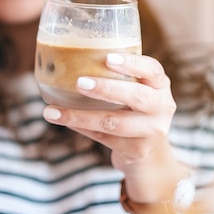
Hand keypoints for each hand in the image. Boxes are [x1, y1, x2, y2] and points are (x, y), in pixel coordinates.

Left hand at [43, 52, 183, 201]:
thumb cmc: (134, 111)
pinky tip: (61, 119)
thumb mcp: (135, 90)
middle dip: (107, 89)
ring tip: (52, 110)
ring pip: (114, 122)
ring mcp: (151, 131)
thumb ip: (116, 77)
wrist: (150, 155)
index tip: (108, 58)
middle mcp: (161, 107)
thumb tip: (67, 59)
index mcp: (159, 85)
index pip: (152, 70)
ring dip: (81, 115)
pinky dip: (80, 126)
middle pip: (138, 96)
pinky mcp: (136, 150)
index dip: (132, 63)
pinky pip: (103, 137)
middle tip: (80, 82)